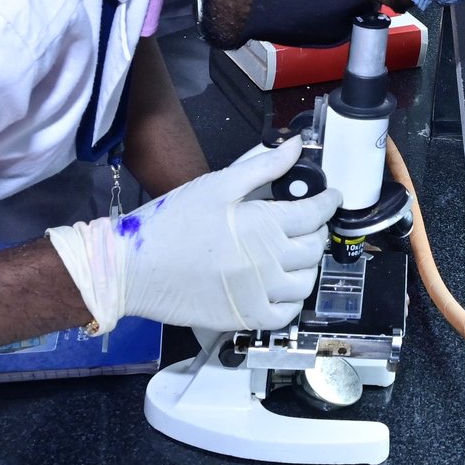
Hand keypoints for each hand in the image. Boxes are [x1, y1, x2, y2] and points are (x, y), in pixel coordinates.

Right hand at [48, 139, 341, 333]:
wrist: (133, 268)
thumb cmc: (173, 222)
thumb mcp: (218, 185)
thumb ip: (263, 166)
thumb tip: (297, 146)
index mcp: (265, 225)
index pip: (315, 213)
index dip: (328, 202)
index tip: (330, 196)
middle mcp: (269, 262)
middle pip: (314, 247)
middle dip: (315, 231)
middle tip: (304, 223)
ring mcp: (259, 294)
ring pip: (305, 282)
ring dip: (306, 266)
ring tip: (292, 254)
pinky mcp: (245, 318)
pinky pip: (285, 314)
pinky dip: (290, 301)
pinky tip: (280, 286)